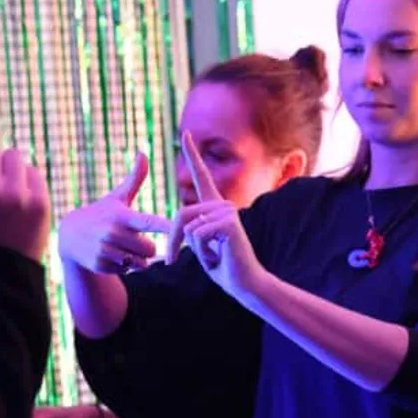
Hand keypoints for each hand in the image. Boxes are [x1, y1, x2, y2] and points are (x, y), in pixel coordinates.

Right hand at [57, 153, 170, 273]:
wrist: (69, 235)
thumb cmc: (102, 213)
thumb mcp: (117, 197)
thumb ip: (135, 178)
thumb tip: (143, 152)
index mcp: (123, 216)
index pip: (150, 222)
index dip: (167, 227)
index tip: (183, 229)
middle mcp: (113, 233)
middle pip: (151, 249)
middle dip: (148, 247)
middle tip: (135, 239)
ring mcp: (106, 250)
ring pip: (141, 263)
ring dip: (138, 259)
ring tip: (123, 247)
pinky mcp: (100, 265)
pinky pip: (128, 271)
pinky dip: (125, 267)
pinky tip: (113, 256)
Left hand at [165, 132, 265, 297]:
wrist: (245, 283)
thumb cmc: (223, 266)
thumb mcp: (200, 244)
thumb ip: (191, 227)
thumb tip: (181, 219)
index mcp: (214, 206)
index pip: (202, 176)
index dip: (192, 155)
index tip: (186, 134)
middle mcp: (222, 204)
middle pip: (180, 214)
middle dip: (174, 241)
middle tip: (173, 260)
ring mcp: (228, 212)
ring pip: (189, 228)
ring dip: (194, 250)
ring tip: (214, 256)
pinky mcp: (230, 223)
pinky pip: (198, 235)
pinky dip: (203, 253)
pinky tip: (220, 256)